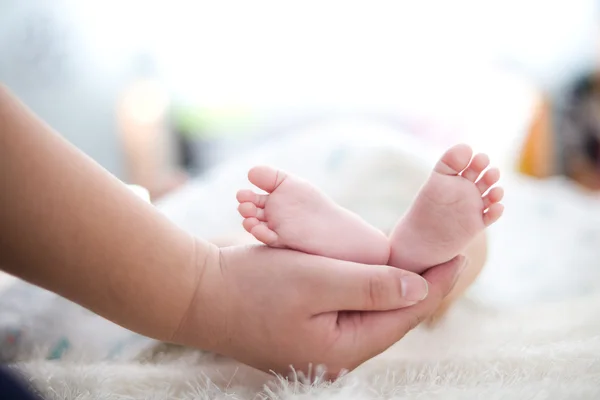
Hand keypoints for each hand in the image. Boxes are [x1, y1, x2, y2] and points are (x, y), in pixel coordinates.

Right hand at [172, 244, 464, 377]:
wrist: (198, 295)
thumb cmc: (252, 287)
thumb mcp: (316, 279)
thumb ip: (370, 285)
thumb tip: (421, 289)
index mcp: (343, 349)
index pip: (404, 315)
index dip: (434, 284)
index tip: (457, 256)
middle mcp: (336, 355)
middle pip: (391, 318)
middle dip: (418, 286)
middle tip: (442, 254)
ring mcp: (320, 346)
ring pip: (371, 314)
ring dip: (392, 286)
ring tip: (418, 260)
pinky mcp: (307, 332)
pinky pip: (348, 311)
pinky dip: (366, 288)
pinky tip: (375, 271)